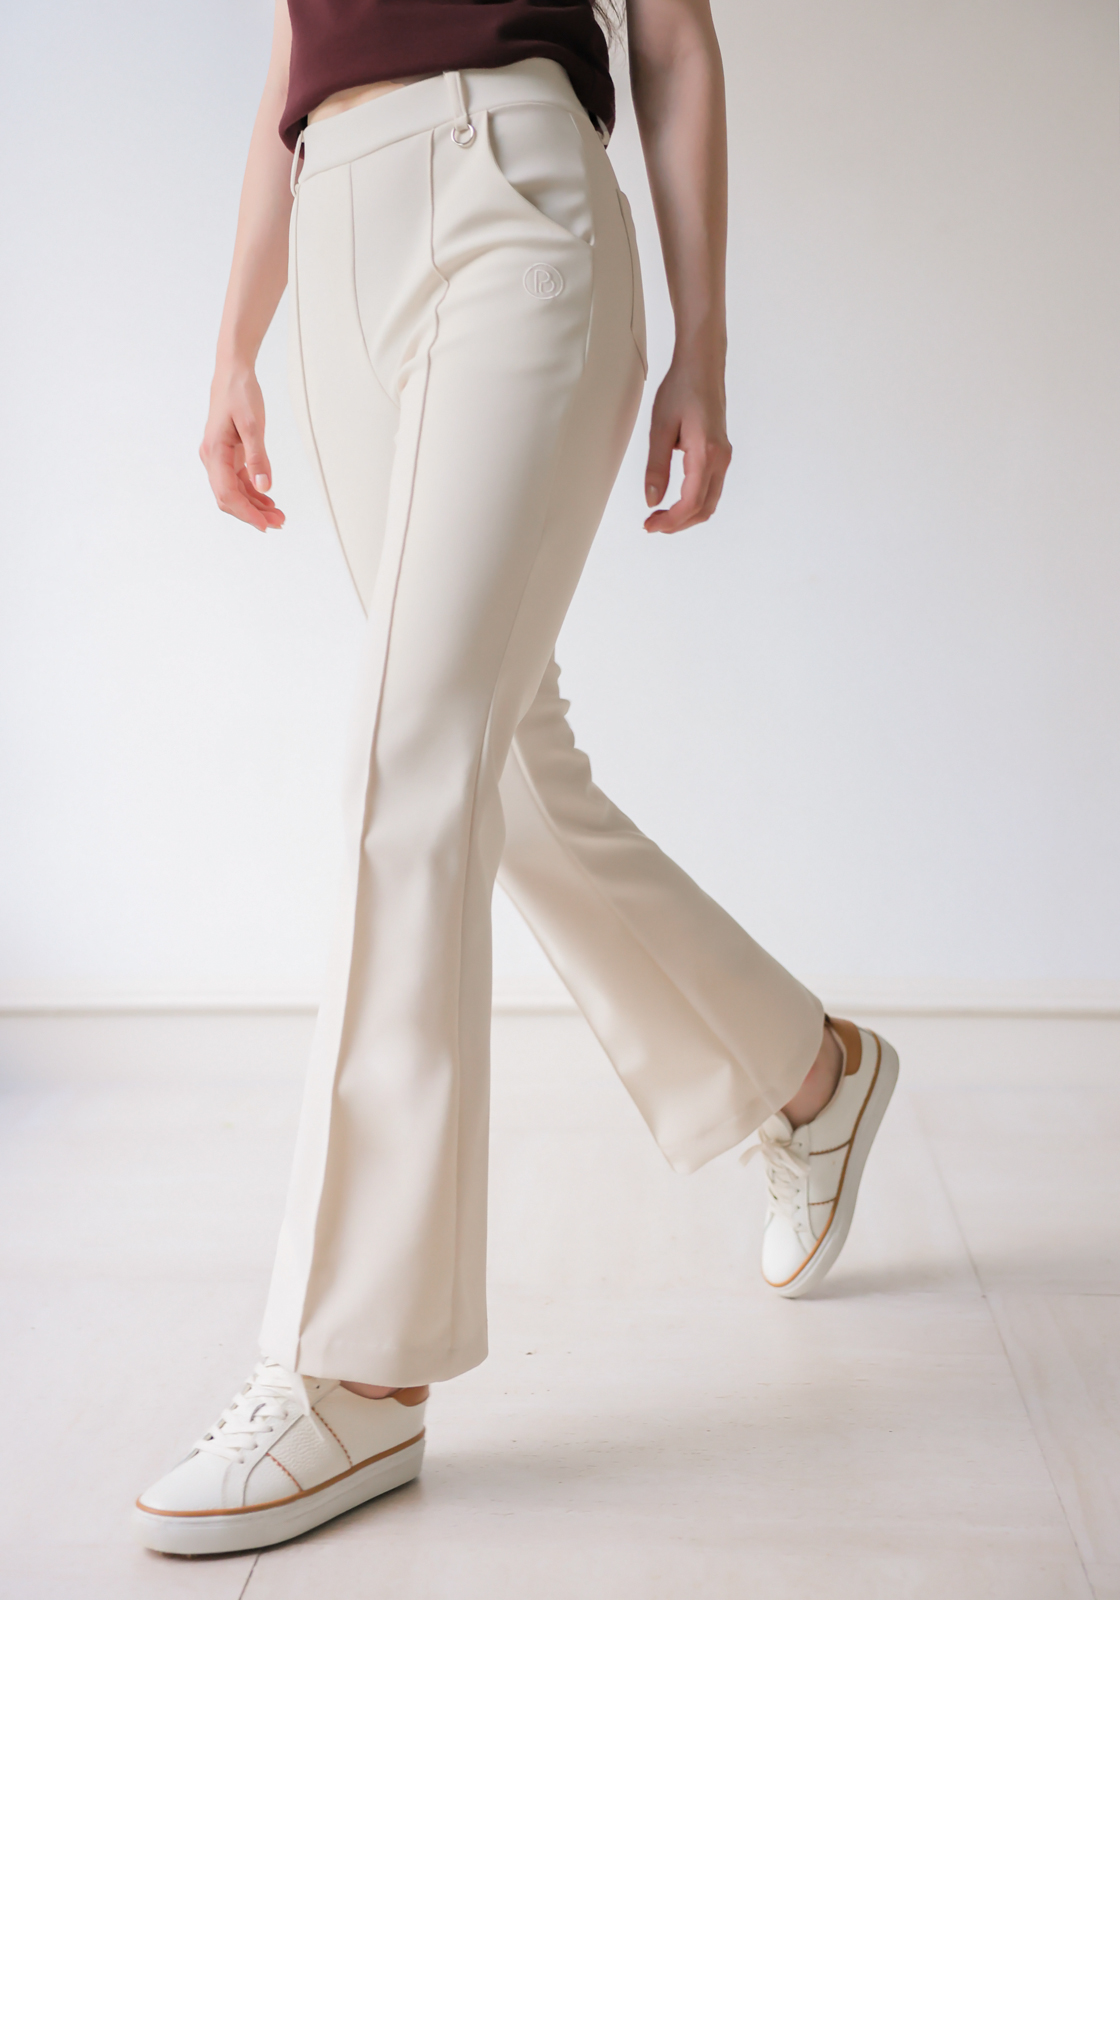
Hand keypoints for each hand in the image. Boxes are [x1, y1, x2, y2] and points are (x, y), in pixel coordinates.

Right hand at [199, 361, 285, 531]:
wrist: (233, 373)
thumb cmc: (240, 394)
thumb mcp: (253, 424)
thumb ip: (258, 457)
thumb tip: (264, 487)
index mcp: (214, 452)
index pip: (227, 494)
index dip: (246, 513)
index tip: (265, 525)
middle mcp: (212, 458)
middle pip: (229, 498)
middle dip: (252, 513)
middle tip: (279, 522)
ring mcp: (219, 458)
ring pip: (234, 492)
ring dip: (254, 506)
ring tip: (278, 514)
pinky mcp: (227, 455)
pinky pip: (238, 481)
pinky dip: (253, 493)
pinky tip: (268, 501)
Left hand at [643, 358, 731, 532]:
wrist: (702, 365)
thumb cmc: (681, 388)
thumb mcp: (660, 428)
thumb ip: (656, 467)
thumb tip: (652, 500)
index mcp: (706, 453)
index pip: (691, 502)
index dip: (670, 521)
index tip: (650, 524)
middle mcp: (720, 459)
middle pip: (703, 509)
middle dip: (678, 523)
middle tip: (652, 524)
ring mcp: (724, 457)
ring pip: (709, 502)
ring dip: (686, 516)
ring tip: (660, 515)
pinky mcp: (721, 454)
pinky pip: (711, 489)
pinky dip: (694, 503)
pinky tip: (675, 501)